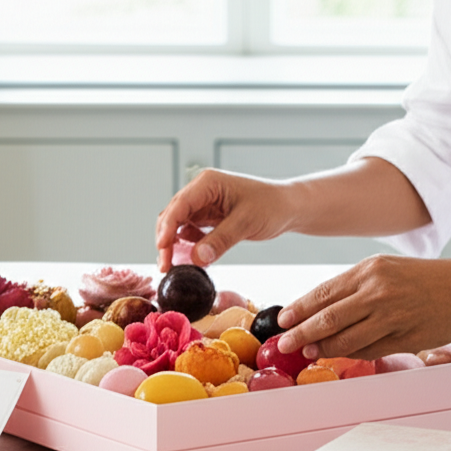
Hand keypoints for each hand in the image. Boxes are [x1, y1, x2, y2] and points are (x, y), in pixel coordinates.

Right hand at [155, 169, 295, 270]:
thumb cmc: (271, 206)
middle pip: (172, 215)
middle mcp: (201, 191)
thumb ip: (220, 240)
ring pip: (178, 225)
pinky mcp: (209, 216)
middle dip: (166, 241)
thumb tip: (196, 258)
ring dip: (174, 244)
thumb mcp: (246, 222)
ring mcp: (204, 204)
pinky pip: (190, 231)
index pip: (179, 205)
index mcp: (208, 183)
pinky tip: (193, 257)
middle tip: (166, 266)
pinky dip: (187, 245)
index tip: (162, 249)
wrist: (288, 207)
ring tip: (174, 266)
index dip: (167, 228)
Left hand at [275, 255, 450, 360]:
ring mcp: (392, 316)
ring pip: (346, 339)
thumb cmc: (425, 279)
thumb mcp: (388, 269)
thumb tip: (320, 309)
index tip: (283, 320)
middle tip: (284, 343)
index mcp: (370, 269)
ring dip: (324, 349)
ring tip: (309, 352)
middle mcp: (378, 291)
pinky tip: (341, 353)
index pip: (324, 292)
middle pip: (329, 318)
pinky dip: (351, 354)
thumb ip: (356, 287)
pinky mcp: (404, 338)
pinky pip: (369, 351)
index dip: (300, 309)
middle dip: (302, 333)